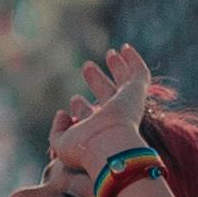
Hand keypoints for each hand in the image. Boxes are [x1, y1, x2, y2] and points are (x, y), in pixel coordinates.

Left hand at [45, 42, 170, 194]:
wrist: (109, 146)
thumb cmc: (85, 149)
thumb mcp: (62, 143)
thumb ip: (58, 130)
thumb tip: (62, 113)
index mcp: (97, 130)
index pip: (91, 116)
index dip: (82, 108)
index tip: (74, 99)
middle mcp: (114, 116)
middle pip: (107, 94)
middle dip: (97, 81)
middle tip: (87, 67)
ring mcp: (126, 103)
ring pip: (125, 81)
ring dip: (118, 67)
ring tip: (110, 53)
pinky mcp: (136, 92)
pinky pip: (139, 74)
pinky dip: (134, 60)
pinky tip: (126, 48)